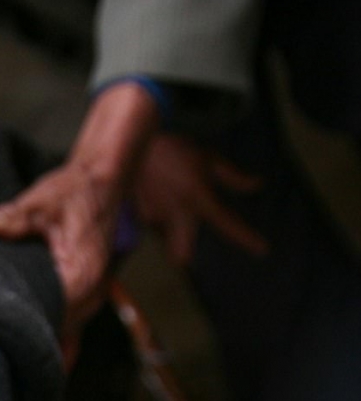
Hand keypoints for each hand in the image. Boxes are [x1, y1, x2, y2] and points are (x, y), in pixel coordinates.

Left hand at [0, 82, 160, 336]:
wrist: (103, 183)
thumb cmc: (73, 192)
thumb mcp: (41, 202)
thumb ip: (11, 219)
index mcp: (82, 277)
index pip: (52, 322)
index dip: (23, 338)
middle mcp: (91, 296)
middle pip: (57, 340)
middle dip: (27, 353)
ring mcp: (90, 301)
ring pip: (64, 341)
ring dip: (37, 351)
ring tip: (1, 366)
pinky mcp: (84, 299)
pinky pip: (67, 333)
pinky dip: (49, 345)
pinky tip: (23, 359)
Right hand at [134, 133, 267, 264]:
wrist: (136, 144)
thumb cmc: (177, 150)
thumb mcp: (208, 158)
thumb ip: (233, 177)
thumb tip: (258, 185)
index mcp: (198, 197)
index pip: (227, 223)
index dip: (246, 239)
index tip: (263, 250)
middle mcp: (178, 213)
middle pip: (180, 256)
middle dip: (184, 256)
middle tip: (188, 247)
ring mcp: (157, 217)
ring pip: (168, 238)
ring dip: (172, 230)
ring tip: (171, 203)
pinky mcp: (141, 217)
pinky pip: (157, 226)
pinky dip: (161, 219)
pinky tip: (159, 199)